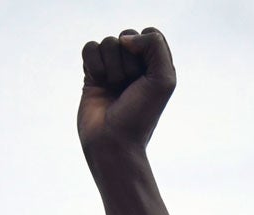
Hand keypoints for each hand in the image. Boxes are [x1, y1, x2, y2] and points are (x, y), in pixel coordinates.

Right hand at [78, 28, 175, 158]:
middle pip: (127, 36)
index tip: (146, 74)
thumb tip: (124, 39)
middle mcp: (134, 64)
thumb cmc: (141, 115)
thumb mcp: (164, 79)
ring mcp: (112, 68)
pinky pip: (90, 48)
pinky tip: (98, 82)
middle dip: (127, 62)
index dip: (146, 48)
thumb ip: (155, 45)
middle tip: (129, 87)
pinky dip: (94, 64)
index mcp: (155, 65)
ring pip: (107, 42)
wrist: (113, 142)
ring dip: (111, 67)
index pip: (150, 33)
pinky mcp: (92, 74)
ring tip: (114, 89)